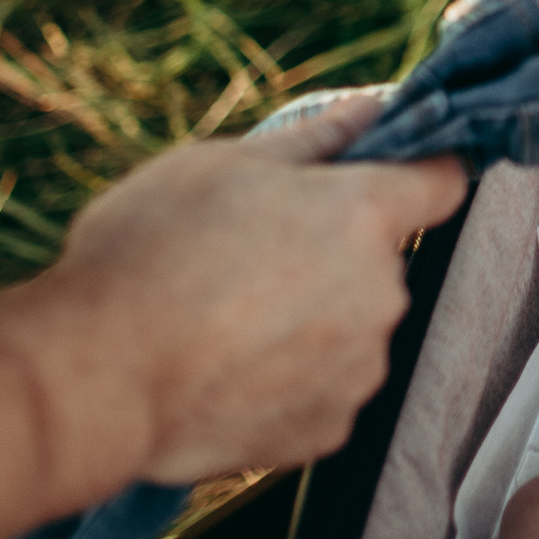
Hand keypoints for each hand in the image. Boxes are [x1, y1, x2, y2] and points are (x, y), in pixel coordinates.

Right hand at [26, 107, 464, 481]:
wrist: (95, 377)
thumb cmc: (149, 253)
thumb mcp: (221, 163)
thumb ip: (314, 138)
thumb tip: (371, 108)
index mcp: (364, 216)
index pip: (443, 180)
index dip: (419, 171)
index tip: (388, 175)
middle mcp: (381, 294)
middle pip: (381, 261)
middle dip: (332, 253)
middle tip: (250, 254)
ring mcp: (359, 370)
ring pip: (350, 327)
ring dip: (311, 320)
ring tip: (224, 320)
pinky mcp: (327, 430)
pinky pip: (322, 389)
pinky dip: (287, 380)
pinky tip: (225, 369)